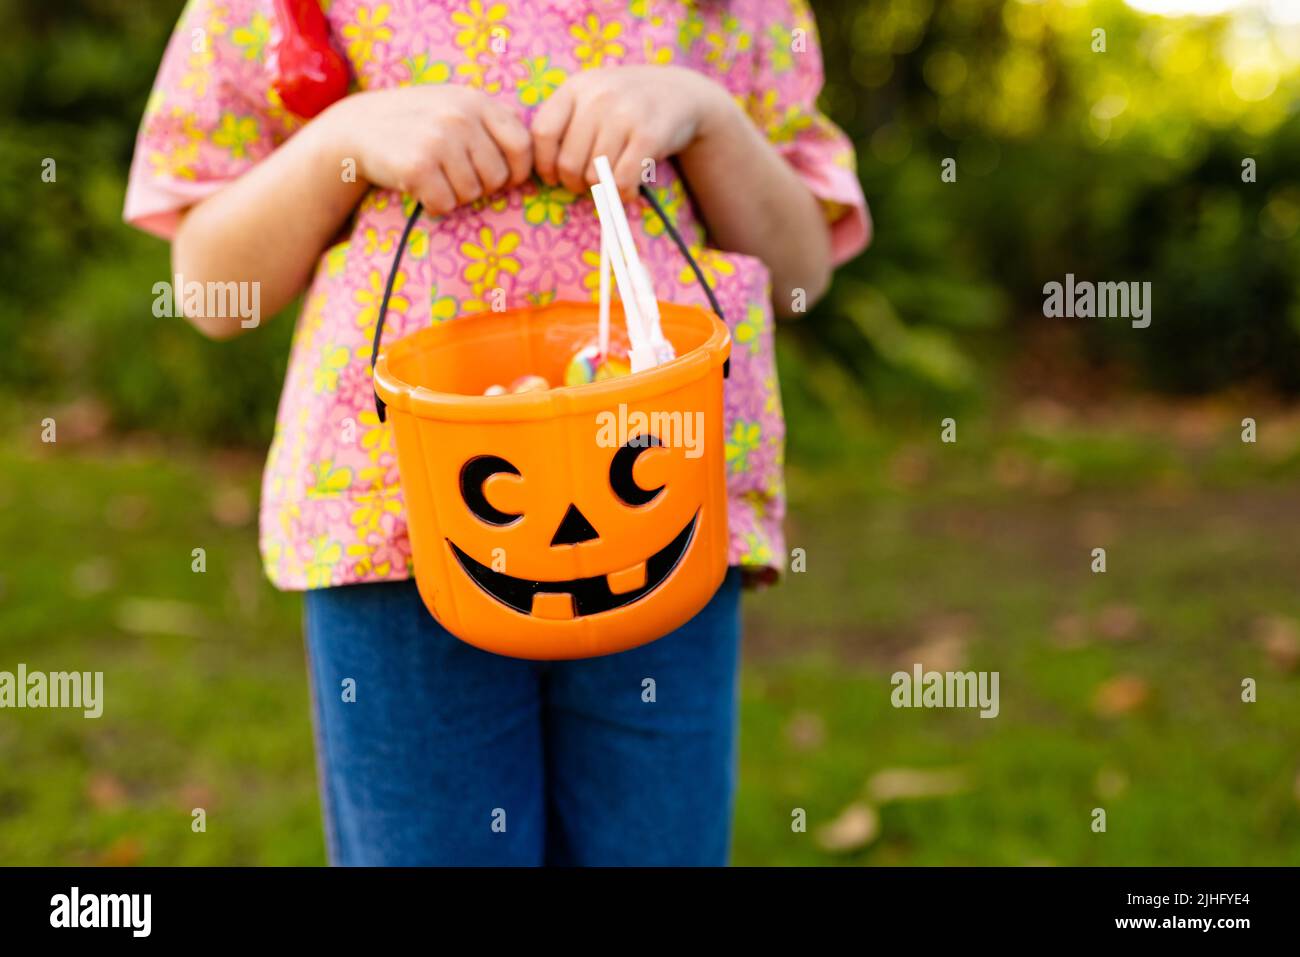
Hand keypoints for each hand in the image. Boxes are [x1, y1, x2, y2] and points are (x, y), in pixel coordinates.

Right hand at [322, 85, 531, 214]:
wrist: (357, 128)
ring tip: (434, 176)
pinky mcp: (417, 166)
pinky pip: (445, 204)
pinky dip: (433, 204)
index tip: (499, 176)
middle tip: (453, 175)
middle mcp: (460, 116)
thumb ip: (494, 125)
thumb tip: (537, 163)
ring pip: (472, 194)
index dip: (516, 170)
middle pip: (498, 177)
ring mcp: (438, 140)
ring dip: (454, 195)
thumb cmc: (418, 125)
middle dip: (480, 186)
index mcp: (477, 101)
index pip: (523, 146)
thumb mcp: (457, 108)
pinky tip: (418, 186)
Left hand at [530, 66, 733, 200]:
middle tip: (586, 184)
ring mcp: (624, 114)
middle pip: (568, 163)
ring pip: (595, 176)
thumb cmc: (626, 104)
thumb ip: (566, 122)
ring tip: (611, 180)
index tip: (553, 177)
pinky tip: (629, 189)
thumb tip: (543, 171)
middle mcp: (598, 97)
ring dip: (601, 189)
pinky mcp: (649, 135)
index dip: (544, 164)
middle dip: (574, 184)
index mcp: (576, 87)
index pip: (542, 134)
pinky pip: (622, 182)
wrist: (682, 93)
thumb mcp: (592, 97)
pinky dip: (623, 195)